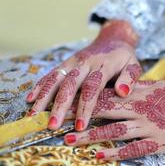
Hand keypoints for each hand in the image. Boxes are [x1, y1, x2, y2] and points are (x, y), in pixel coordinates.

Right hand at [26, 20, 141, 130]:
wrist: (113, 39)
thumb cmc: (125, 58)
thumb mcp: (134, 65)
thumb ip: (130, 78)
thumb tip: (122, 92)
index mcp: (103, 65)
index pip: (92, 88)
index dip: (85, 107)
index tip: (80, 126)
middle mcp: (85, 63)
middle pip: (69, 85)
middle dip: (60, 106)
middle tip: (52, 125)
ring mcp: (73, 62)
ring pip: (56, 79)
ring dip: (44, 97)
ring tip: (34, 115)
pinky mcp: (66, 63)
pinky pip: (51, 74)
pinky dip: (40, 86)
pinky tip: (31, 99)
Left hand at [64, 81, 164, 160]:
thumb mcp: (160, 85)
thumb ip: (139, 87)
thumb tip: (122, 87)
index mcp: (140, 94)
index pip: (107, 95)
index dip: (85, 100)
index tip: (67, 102)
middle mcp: (140, 109)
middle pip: (104, 113)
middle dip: (80, 117)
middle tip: (59, 122)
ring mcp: (147, 126)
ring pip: (113, 132)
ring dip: (90, 137)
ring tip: (71, 141)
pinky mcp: (157, 142)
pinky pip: (132, 149)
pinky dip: (114, 152)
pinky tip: (99, 156)